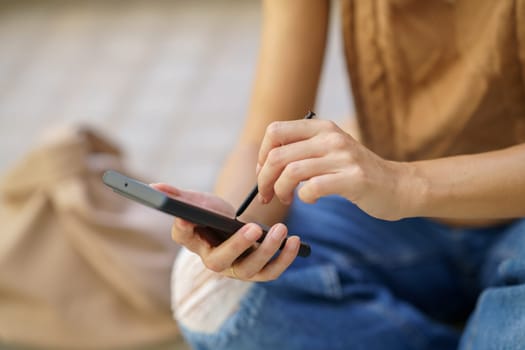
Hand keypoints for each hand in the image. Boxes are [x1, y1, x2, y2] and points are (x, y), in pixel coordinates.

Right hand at [150, 184, 299, 280]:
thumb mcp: (197, 201)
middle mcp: (215, 261)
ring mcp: (237, 269)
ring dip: (268, 251)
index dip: (185, 230)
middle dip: (238, 247)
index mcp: (195, 242)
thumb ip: (177, 196)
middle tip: (253, 229)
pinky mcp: (258, 270)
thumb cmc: (211, 214)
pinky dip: (285, 258)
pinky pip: (272, 271)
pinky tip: (296, 240)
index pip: (184, 238)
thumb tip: (154, 188)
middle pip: (222, 262)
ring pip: (251, 270)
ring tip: (281, 229)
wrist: (232, 225)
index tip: (187, 217)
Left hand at [256, 119, 415, 220]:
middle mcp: (331, 137)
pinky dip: (304, 198)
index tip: (264, 174)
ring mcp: (343, 157)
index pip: (275, 131)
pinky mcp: (353, 179)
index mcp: (321, 127)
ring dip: (280, 190)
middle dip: (264, 179)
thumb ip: (302, 150)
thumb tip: (264, 164)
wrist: (398, 186)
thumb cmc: (356, 173)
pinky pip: (313, 188)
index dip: (262, 155)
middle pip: (278, 155)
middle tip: (267, 195)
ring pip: (291, 172)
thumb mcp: (330, 150)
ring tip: (285, 199)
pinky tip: (310, 200)